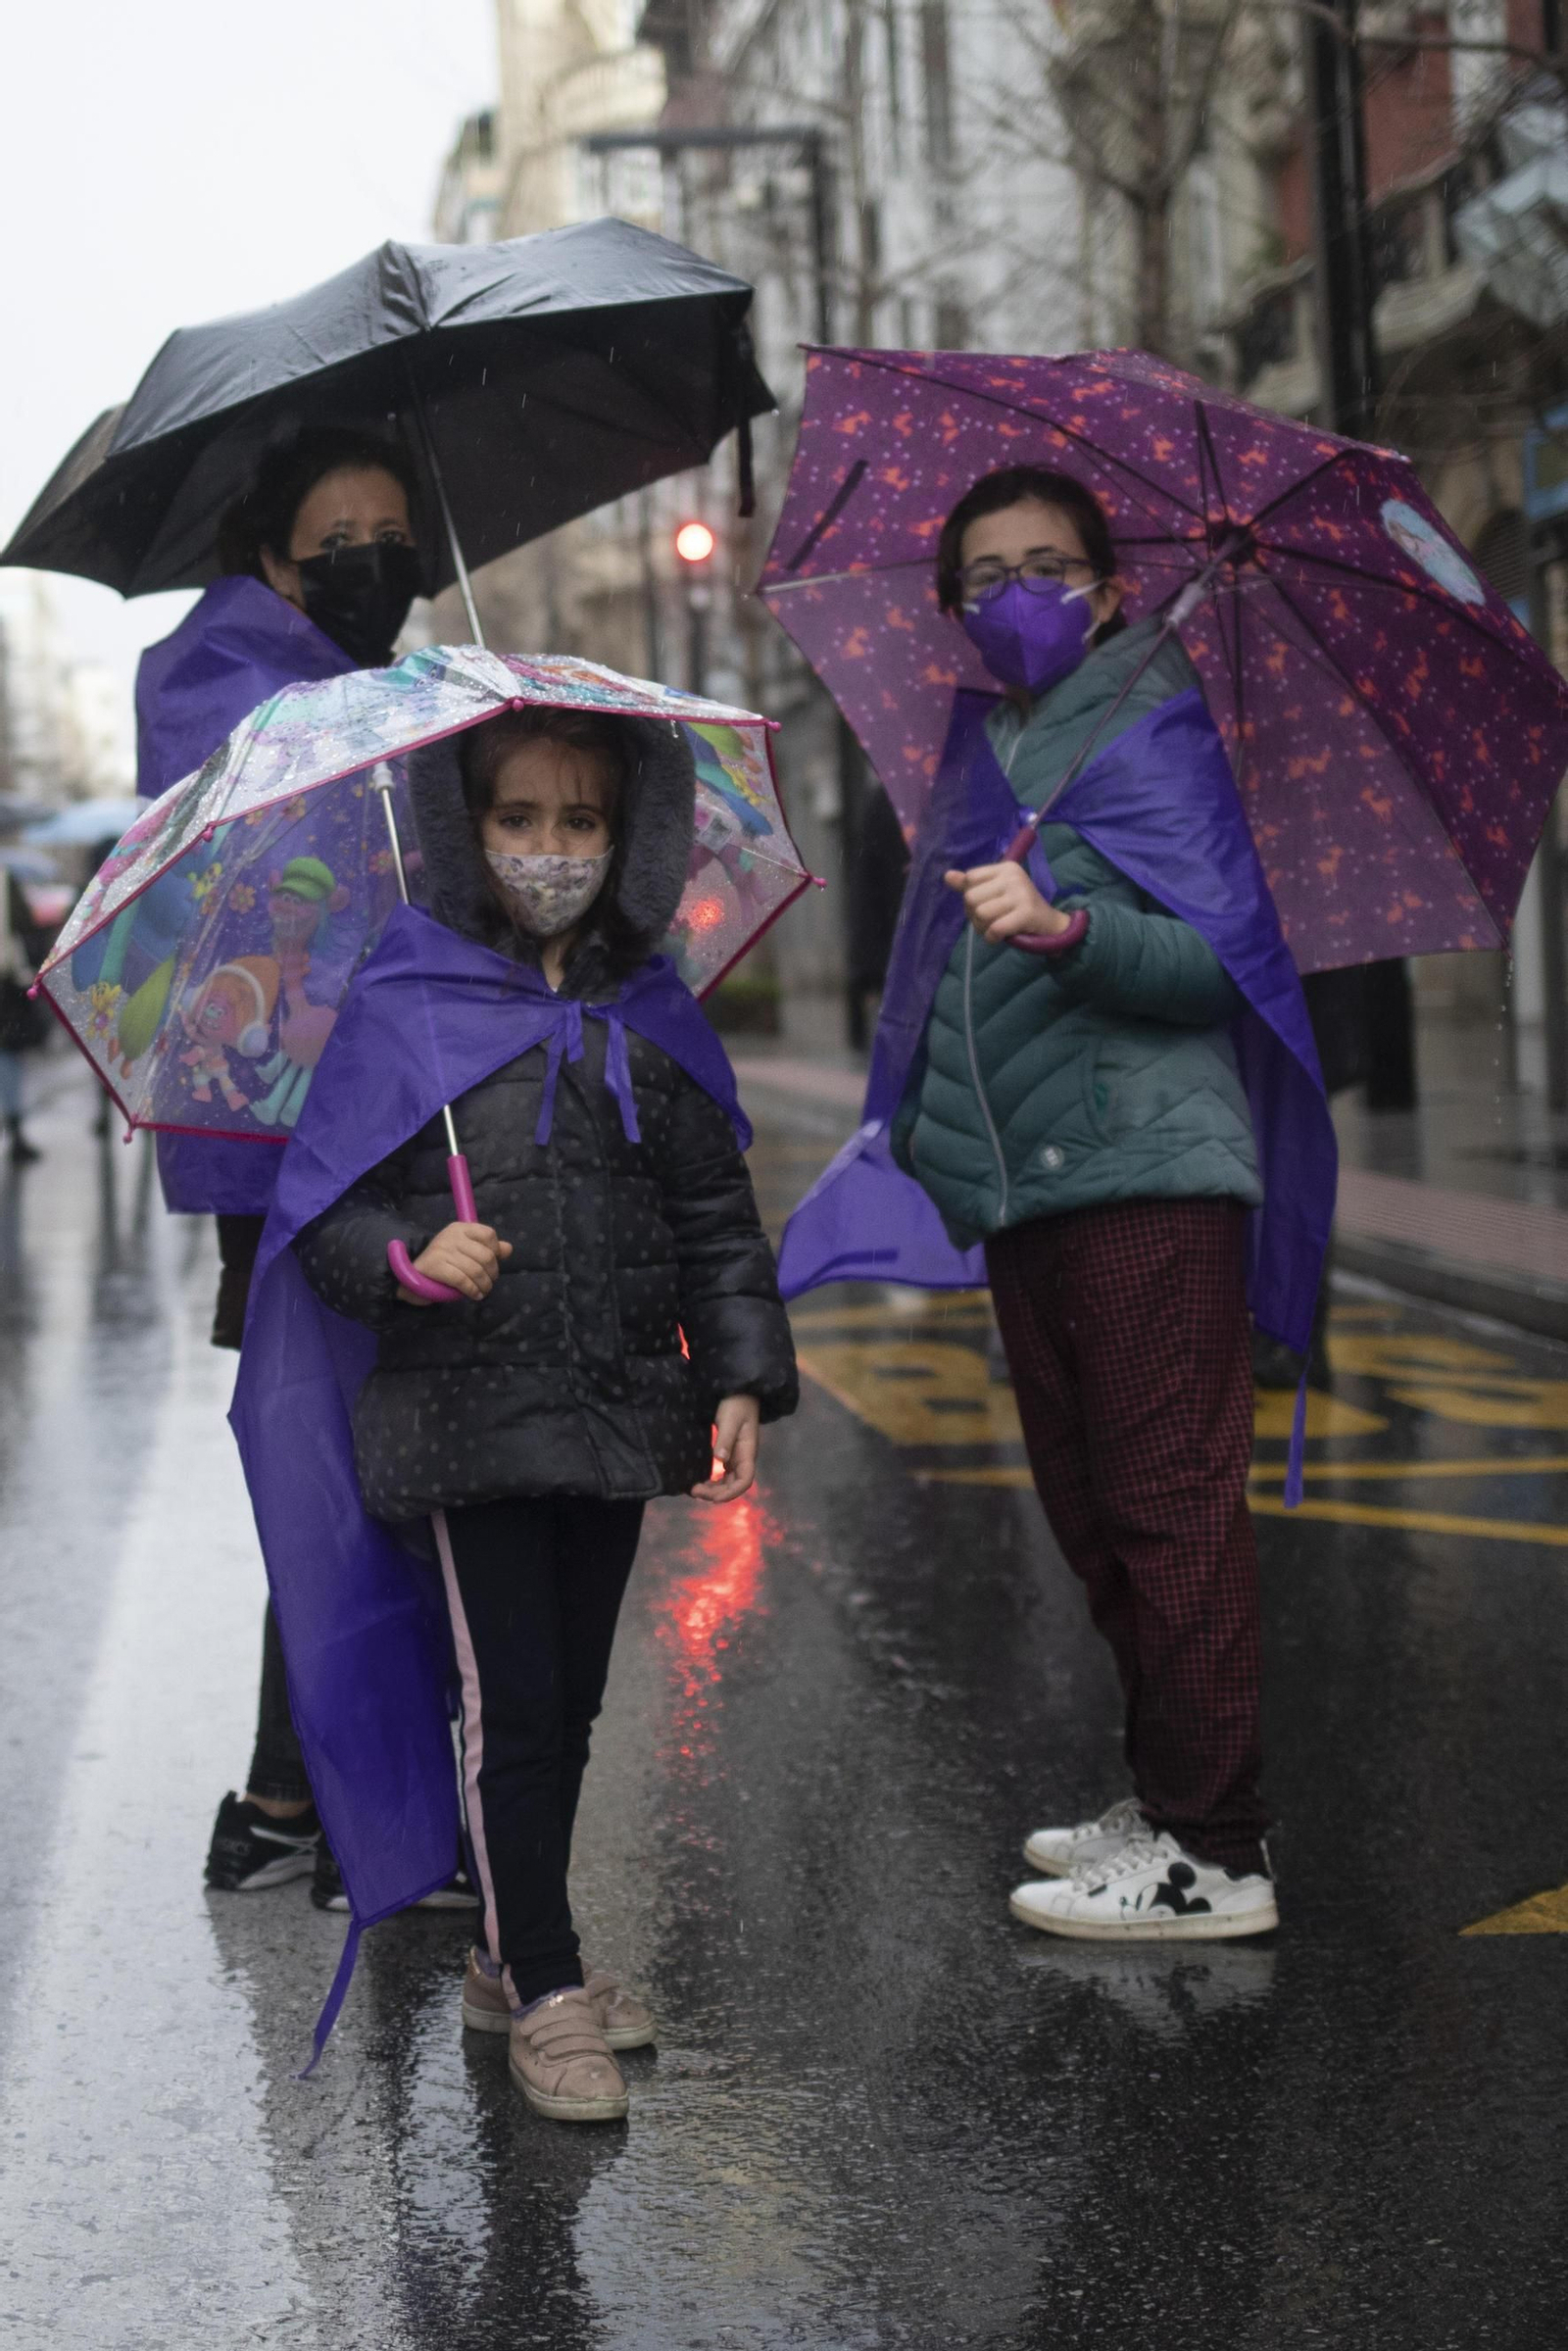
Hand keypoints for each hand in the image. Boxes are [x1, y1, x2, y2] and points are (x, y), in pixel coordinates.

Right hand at [397, 1220, 511, 1304]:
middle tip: (489, 1282)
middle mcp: (451, 1236)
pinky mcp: (435, 1266)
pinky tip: (474, 1295)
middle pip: (486, 1255)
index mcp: (460, 1228)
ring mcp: (442, 1250)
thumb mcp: (465, 1251)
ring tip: (483, 1291)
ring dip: (484, 1285)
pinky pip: (463, 1280)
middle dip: (492, 1273)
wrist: (411, 1275)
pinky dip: (472, 1290)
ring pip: (476, 1270)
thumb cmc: (442, 1263)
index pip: (488, 1234)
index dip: (496, 1251)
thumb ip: (487, 1249)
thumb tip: (508, 1249)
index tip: (492, 1264)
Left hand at [691, 1394, 760, 1502]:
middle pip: (734, 1485)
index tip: (713, 1498)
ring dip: (714, 1490)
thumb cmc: (736, 1405)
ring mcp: (736, 1457)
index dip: (731, 1493)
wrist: (739, 1392)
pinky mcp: (729, 1453)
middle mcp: (743, 1459)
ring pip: (728, 1482)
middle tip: (696, 1491)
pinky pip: (723, 1474)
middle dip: (717, 1493)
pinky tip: (701, 1482)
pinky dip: (713, 1482)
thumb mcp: (730, 1420)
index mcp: (747, 1453)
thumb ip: (725, 1439)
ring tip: (695, 1490)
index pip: (744, 1480)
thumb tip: (720, 1459)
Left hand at [943, 862, 1071, 943]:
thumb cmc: (1018, 907)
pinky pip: (995, 928)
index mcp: (1006, 868)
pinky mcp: (1026, 913)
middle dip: (974, 915)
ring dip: (983, 928)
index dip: (970, 895)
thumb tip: (947, 876)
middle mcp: (1013, 877)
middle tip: (989, 920)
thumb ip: (971, 885)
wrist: (1049, 924)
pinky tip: (998, 937)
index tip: (985, 903)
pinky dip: (992, 937)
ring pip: (981, 913)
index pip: (970, 878)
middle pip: (971, 897)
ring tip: (994, 928)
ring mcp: (1021, 894)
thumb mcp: (995, 892)